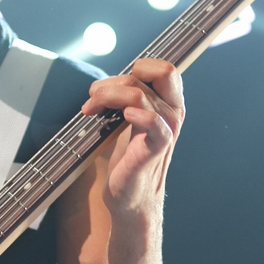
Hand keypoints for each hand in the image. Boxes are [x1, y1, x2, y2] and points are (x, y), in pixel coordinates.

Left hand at [80, 58, 184, 215]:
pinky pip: (152, 121)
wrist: (129, 196)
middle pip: (151, 74)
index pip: (164, 68)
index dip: (138, 67)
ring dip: (107, 96)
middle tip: (94, 97)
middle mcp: (173, 113)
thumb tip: (103, 81)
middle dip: (115, 80)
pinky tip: (122, 118)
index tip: (111, 85)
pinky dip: (136, 114)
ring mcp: (167, 129)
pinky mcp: (156, 147)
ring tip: (90, 109)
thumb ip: (127, 98)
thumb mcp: (129, 121)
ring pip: (138, 94)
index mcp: (169, 104)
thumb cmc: (127, 158)